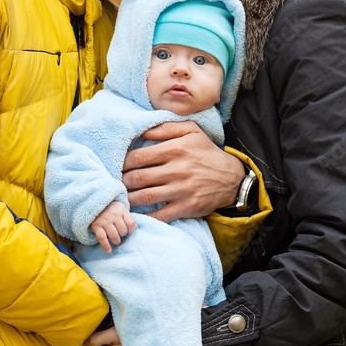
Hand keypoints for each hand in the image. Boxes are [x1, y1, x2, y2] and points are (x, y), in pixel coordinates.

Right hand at [90, 200, 137, 251]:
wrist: (94, 203)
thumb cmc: (111, 208)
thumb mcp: (121, 209)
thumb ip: (128, 218)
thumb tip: (135, 228)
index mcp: (121, 209)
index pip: (131, 223)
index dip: (131, 230)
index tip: (128, 231)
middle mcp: (113, 215)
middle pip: (123, 230)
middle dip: (123, 235)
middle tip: (120, 234)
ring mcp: (104, 220)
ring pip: (114, 236)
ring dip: (116, 241)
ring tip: (116, 241)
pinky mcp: (96, 226)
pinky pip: (102, 238)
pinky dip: (105, 245)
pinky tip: (109, 250)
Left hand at [122, 121, 244, 221]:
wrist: (232, 178)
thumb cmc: (207, 153)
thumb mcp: (191, 131)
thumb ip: (166, 128)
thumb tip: (143, 131)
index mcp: (175, 149)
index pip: (139, 156)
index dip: (123, 162)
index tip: (115, 166)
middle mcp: (177, 170)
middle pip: (138, 178)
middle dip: (121, 182)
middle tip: (113, 183)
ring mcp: (181, 190)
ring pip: (145, 197)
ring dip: (128, 199)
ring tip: (119, 199)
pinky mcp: (186, 207)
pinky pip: (160, 215)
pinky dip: (145, 217)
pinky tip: (136, 216)